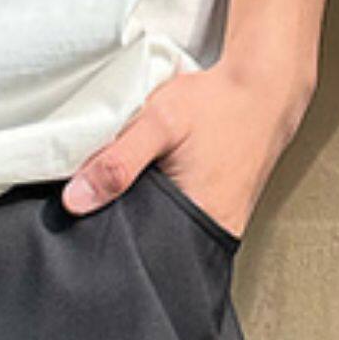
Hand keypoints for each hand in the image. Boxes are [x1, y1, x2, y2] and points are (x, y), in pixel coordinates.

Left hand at [60, 52, 309, 242]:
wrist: (263, 90)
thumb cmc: (218, 104)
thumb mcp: (160, 122)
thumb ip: (117, 161)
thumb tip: (75, 201)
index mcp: (198, 219)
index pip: (139, 249)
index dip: (110, 235)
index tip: (87, 221)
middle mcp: (213, 231)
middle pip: (151, 242)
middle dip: (125, 224)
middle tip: (113, 194)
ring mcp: (220, 223)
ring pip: (165, 229)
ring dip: (144, 210)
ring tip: (139, 184)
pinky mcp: (222, 211)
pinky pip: (181, 217)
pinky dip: (164, 201)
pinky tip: (159, 180)